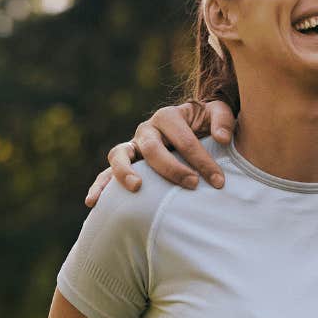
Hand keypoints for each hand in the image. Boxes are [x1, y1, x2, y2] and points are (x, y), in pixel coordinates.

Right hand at [84, 100, 235, 206]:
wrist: (192, 129)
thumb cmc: (207, 124)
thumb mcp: (217, 114)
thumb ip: (223, 120)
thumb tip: (222, 139)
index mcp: (168, 116)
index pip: (184, 139)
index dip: (202, 160)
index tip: (218, 181)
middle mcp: (146, 129)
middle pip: (153, 148)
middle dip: (173, 168)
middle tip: (192, 184)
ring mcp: (132, 146)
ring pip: (119, 155)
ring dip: (125, 171)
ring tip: (136, 187)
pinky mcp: (124, 163)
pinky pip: (105, 173)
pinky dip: (98, 186)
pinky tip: (93, 202)